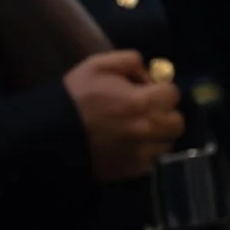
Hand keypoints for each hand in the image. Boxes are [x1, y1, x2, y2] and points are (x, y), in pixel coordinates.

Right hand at [63, 49, 183, 181]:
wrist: (53, 131)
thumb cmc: (75, 96)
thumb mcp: (96, 65)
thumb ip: (127, 60)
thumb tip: (149, 71)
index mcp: (141, 101)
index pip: (173, 93)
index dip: (161, 89)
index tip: (146, 90)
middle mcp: (148, 128)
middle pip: (177, 121)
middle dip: (165, 113)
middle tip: (146, 111)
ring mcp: (143, 151)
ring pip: (167, 142)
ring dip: (157, 134)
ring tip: (137, 130)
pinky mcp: (135, 169)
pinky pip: (153, 160)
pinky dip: (145, 152)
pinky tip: (128, 145)